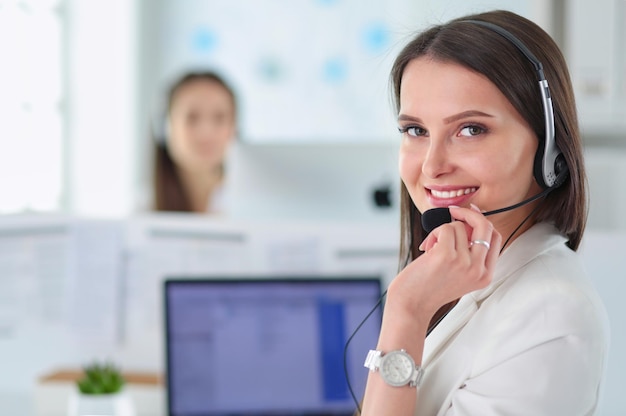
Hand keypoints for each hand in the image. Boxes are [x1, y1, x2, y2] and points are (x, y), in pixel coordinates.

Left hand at [386, 205, 501, 320]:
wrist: (411, 305)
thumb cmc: (429, 288)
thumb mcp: (458, 273)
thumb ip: (469, 252)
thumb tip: (468, 219)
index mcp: (485, 275)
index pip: (495, 238)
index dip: (482, 221)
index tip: (470, 213)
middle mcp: (478, 270)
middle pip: (485, 226)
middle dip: (469, 213)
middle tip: (454, 211)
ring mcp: (464, 263)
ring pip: (459, 226)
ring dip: (442, 232)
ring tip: (432, 249)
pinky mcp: (446, 255)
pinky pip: (445, 229)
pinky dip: (433, 234)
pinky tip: (426, 250)